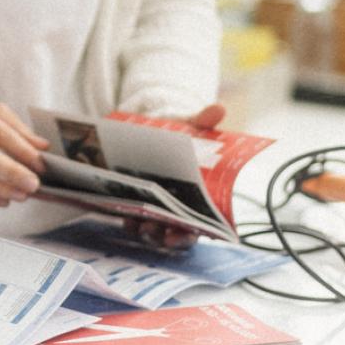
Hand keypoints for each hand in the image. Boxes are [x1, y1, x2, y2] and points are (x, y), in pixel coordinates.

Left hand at [119, 104, 224, 248]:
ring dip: (146, 231)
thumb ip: (204, 121)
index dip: (189, 234)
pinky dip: (130, 220)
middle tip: (155, 232)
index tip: (181, 234)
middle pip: (174, 233)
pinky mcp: (138, 204)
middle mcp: (178, 210)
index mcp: (198, 199)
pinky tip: (126, 217)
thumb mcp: (191, 126)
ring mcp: (157, 209)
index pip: (197, 227)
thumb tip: (218, 109)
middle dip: (164, 236)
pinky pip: (134, 220)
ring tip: (138, 225)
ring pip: (153, 230)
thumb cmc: (181, 136)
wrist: (158, 133)